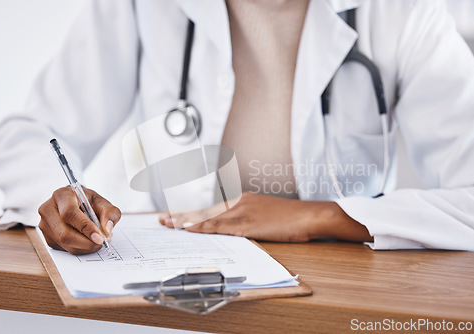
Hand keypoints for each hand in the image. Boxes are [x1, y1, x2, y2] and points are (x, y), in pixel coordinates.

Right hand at [38, 186, 120, 254]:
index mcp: (62, 195)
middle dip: (86, 242)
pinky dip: (80, 248)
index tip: (100, 237)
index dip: (86, 227)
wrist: (77, 203)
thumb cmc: (89, 202)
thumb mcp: (103, 202)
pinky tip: (87, 241)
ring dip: (85, 246)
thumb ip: (109, 213)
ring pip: (65, 243)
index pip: (70, 214)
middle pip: (64, 233)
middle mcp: (48, 209)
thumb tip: (107, 230)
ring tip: (97, 240)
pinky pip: (64, 249)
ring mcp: (45, 225)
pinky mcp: (47, 237)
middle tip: (102, 242)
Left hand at [159, 192, 372, 242]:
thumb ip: (250, 220)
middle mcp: (239, 202)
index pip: (212, 207)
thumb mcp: (266, 216)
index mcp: (243, 200)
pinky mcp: (248, 222)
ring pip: (208, 216)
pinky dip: (203, 227)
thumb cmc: (292, 217)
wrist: (310, 215)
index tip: (177, 214)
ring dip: (186, 221)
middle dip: (183, 215)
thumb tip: (238, 230)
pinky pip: (220, 225)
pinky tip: (190, 229)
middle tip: (163, 219)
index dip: (193, 212)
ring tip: (168, 224)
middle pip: (205, 209)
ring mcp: (243, 211)